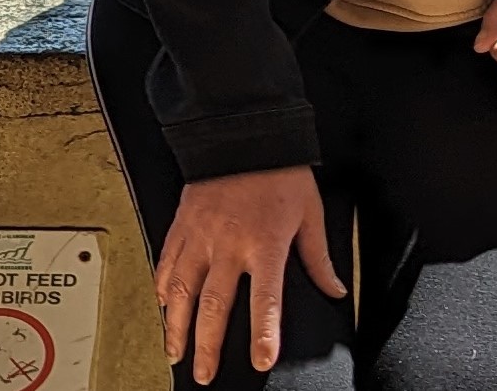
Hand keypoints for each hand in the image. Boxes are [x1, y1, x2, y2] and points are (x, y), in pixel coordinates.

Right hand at [154, 167, 344, 381]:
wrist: (241, 130)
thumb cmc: (279, 171)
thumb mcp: (309, 213)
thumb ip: (318, 257)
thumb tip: (333, 289)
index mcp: (265, 244)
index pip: (266, 300)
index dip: (263, 333)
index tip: (260, 360)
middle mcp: (228, 243)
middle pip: (214, 306)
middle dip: (207, 345)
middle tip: (204, 373)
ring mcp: (200, 234)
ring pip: (182, 289)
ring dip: (177, 325)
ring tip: (175, 352)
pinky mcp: (182, 223)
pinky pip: (167, 261)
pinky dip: (162, 287)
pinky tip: (163, 306)